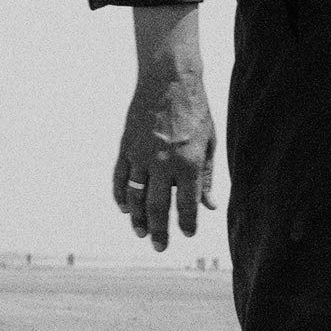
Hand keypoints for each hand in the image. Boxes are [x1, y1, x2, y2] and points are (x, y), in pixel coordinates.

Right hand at [114, 69, 215, 251]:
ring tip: (140, 233)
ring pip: (136, 196)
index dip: (187, 223)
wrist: (169, 83)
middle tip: (160, 247)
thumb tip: (210, 205)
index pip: (187, 204)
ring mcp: (141, 155)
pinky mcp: (126, 147)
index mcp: (189, 164)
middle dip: (159, 230)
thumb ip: (207, 177)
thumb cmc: (196, 112)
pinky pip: (120, 178)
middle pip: (158, 206)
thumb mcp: (209, 144)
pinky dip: (121, 195)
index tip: (187, 234)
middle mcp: (163, 163)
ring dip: (137, 218)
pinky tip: (125, 208)